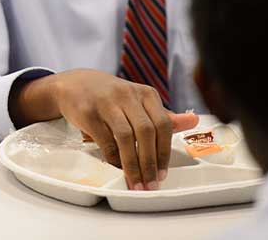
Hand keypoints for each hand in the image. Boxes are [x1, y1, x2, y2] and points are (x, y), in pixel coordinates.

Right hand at [10, 69, 198, 189]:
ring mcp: (106, 102)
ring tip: (135, 182)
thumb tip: (194, 122)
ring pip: (126, 137)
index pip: (163, 124)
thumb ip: (163, 115)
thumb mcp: (138, 101)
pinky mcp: (88, 112)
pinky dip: (112, 157)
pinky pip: (104, 139)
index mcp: (145, 93)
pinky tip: (116, 167)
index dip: (164, 152)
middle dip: (149, 162)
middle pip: (146, 131)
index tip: (163, 174)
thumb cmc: (110, 97)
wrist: (73, 84)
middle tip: (150, 184)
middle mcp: (127, 94)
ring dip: (132, 165)